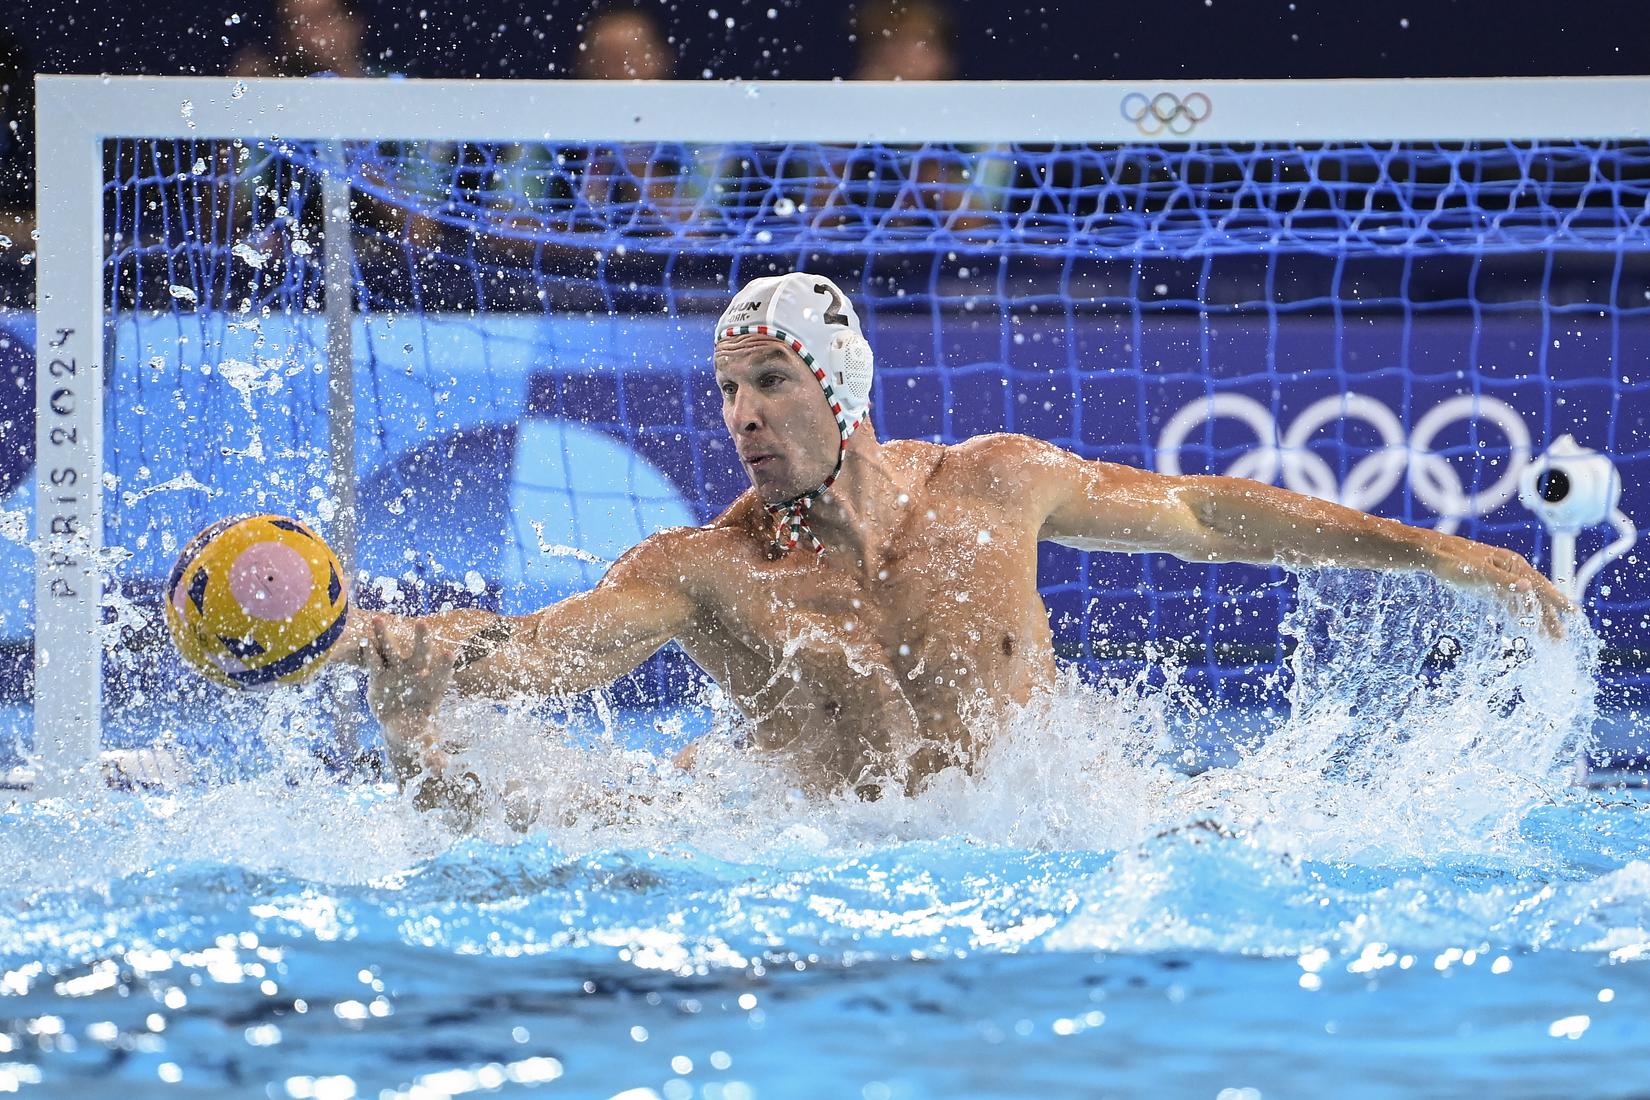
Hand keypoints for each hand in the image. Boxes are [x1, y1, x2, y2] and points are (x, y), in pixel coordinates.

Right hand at [364, 618, 458, 768]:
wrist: (400, 724)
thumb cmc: (417, 731)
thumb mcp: (424, 743)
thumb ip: (432, 754)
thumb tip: (441, 770)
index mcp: (433, 689)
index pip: (442, 674)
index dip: (444, 665)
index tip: (448, 654)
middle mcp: (416, 675)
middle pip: (421, 654)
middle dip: (421, 639)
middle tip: (423, 623)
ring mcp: (397, 672)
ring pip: (392, 651)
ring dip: (386, 636)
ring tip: (377, 620)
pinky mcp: (379, 675)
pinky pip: (374, 662)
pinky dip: (368, 652)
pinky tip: (362, 639)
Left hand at [1435, 540, 1574, 637]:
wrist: (1434, 554)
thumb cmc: (1456, 561)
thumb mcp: (1478, 572)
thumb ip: (1502, 581)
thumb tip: (1527, 587)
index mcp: (1513, 564)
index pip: (1541, 585)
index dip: (1557, 600)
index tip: (1573, 613)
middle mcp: (1512, 571)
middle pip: (1536, 597)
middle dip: (1549, 618)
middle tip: (1561, 638)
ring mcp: (1502, 579)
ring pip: (1524, 602)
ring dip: (1536, 620)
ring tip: (1548, 639)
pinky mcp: (1491, 587)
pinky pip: (1510, 604)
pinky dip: (1519, 616)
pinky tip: (1525, 627)